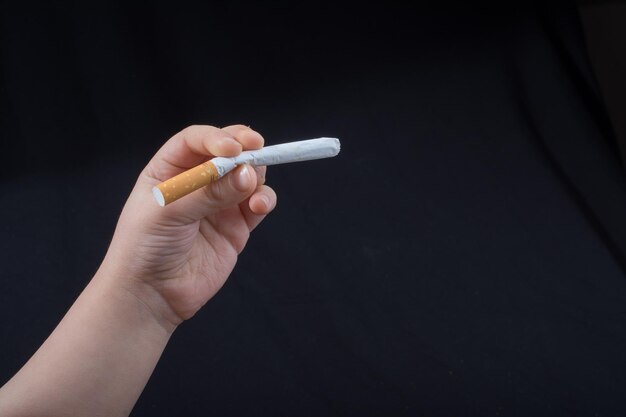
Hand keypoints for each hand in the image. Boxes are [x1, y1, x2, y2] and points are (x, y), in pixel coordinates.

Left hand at [101, 125, 276, 330]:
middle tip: (255, 150)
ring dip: (256, 175)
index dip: (217, 138)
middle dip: (244, 149)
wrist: (151, 295)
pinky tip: (258, 206)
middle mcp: (197, 182)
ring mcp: (219, 204)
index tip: (233, 147)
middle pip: (228, 153)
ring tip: (251, 187)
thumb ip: (209, 192)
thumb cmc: (145, 247)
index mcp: (170, 170)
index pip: (197, 141)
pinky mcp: (236, 227)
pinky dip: (263, 200)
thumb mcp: (169, 212)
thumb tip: (247, 174)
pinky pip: (257, 204)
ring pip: (248, 176)